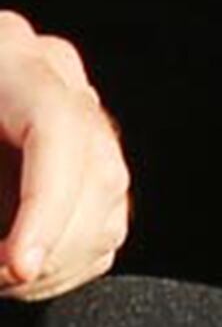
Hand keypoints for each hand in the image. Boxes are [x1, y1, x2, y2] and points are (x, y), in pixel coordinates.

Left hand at [0, 14, 128, 298]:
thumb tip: (7, 258)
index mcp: (5, 59)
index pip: (55, 125)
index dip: (45, 204)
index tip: (17, 267)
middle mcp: (53, 73)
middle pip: (94, 169)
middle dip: (47, 247)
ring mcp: (77, 107)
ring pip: (107, 196)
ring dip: (55, 262)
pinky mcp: (87, 147)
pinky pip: (107, 215)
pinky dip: (67, 261)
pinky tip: (17, 267)